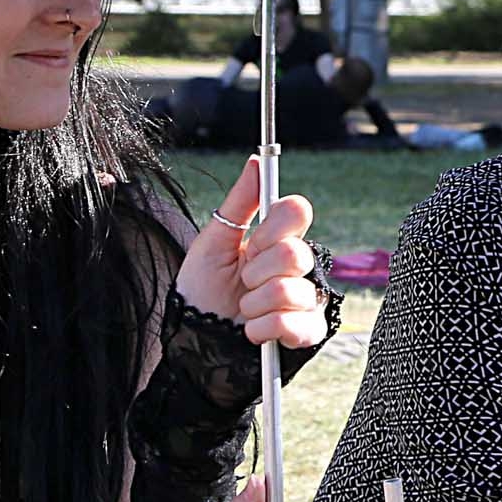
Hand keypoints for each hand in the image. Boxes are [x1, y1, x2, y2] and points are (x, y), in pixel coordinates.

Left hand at [175, 156, 324, 348]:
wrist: (195, 340)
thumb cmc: (201, 291)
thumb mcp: (212, 242)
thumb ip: (238, 203)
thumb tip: (256, 162)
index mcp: (276, 239)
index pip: (298, 211)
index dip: (271, 230)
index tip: (250, 245)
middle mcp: (296, 266)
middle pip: (297, 253)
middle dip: (256, 273)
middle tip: (242, 283)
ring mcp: (305, 299)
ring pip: (292, 291)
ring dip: (254, 305)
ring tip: (243, 311)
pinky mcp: (307, 331)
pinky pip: (297, 324)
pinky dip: (264, 329)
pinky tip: (251, 332)